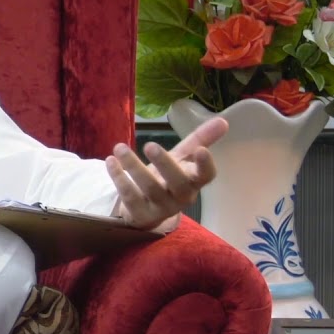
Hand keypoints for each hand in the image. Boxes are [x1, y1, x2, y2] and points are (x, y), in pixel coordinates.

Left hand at [106, 117, 225, 230]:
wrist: (146, 208)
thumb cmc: (169, 177)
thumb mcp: (183, 158)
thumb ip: (200, 139)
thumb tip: (223, 120)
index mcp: (193, 181)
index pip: (206, 177)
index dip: (206, 165)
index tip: (202, 150)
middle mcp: (181, 197)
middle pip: (178, 183)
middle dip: (165, 164)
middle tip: (150, 145)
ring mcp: (161, 207)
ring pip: (150, 188)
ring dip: (133, 166)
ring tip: (119, 147)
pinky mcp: (140, 213)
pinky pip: (129, 196)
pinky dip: (118, 178)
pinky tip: (110, 161)